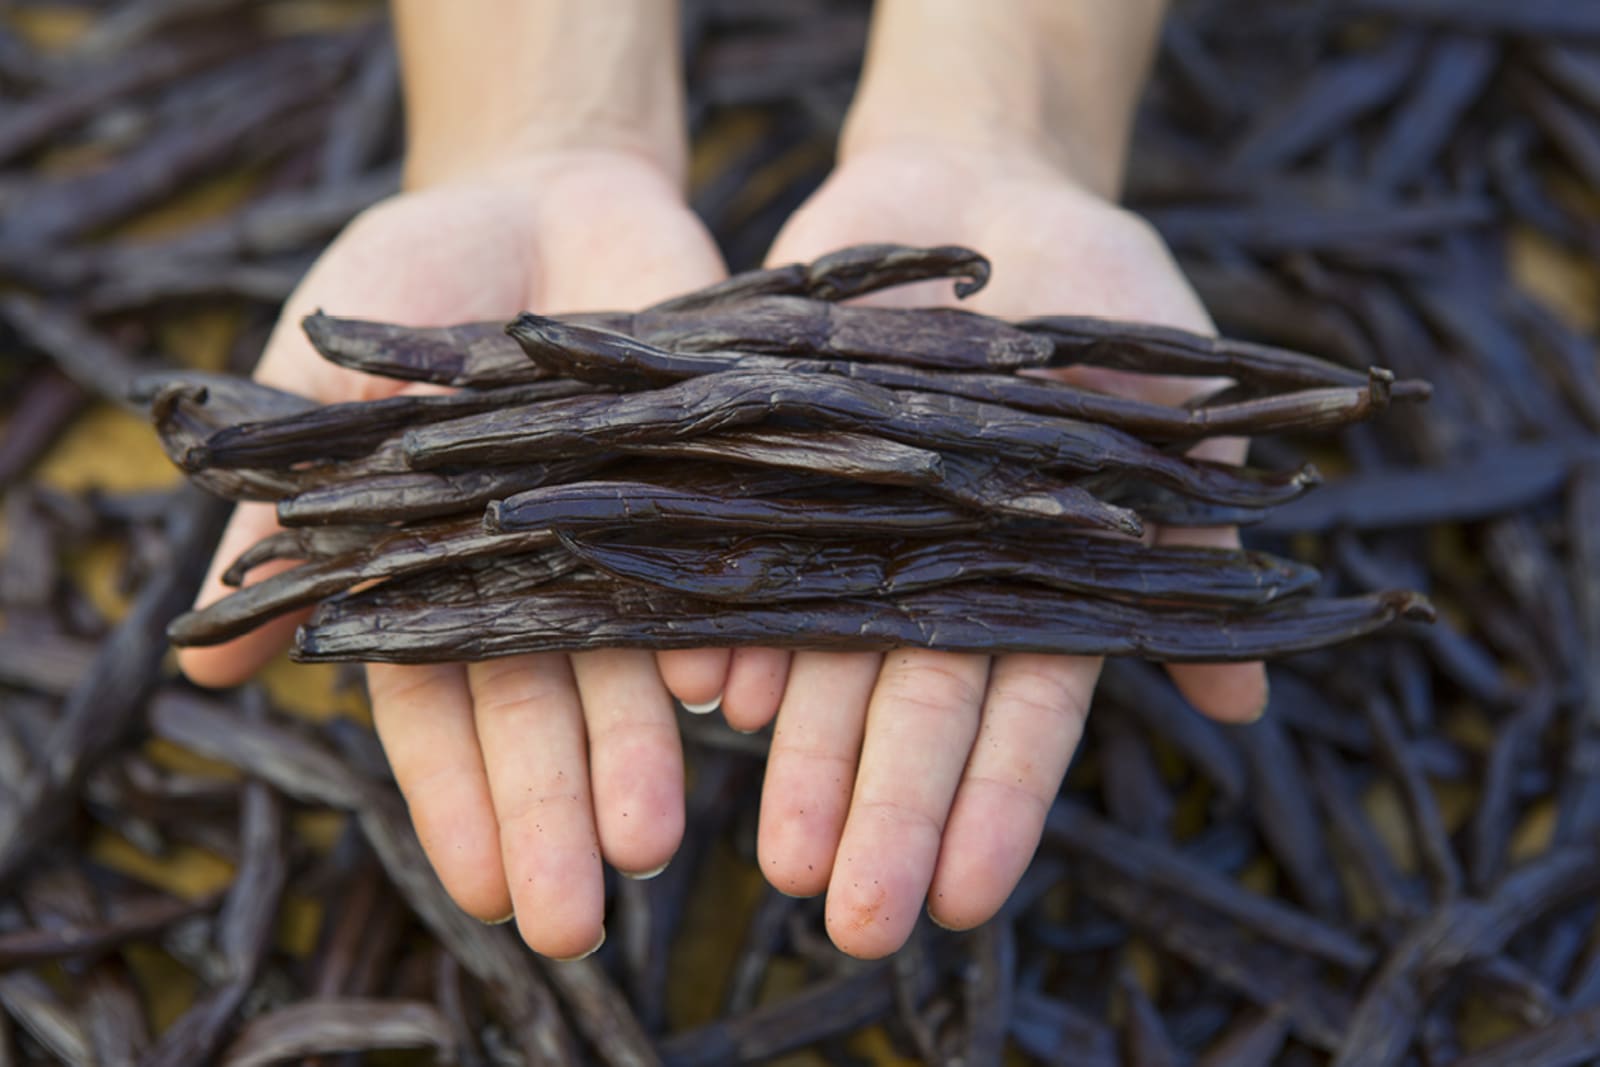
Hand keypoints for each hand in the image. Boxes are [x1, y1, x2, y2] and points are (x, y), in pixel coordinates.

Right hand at [180, 150, 728, 959]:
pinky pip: (717, 568)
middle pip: (542, 709)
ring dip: (642, 753)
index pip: (437, 709)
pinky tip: (731, 698)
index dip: (459, 800)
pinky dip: (726, 633)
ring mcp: (623, 536)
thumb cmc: (413, 282)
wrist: (545, 191)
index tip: (483, 889)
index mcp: (435, 572)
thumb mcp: (326, 381)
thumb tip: (207, 669)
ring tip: (656, 842)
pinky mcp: (703, 486)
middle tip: (579, 915)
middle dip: (554, 810)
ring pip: (630, 663)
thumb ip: (282, 510)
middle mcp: (536, 575)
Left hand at [657, 144, 1268, 957]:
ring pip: (824, 661)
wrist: (976, 187)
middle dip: (888, 812)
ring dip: (797, 756)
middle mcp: (939, 576)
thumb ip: (1191, 532)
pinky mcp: (773, 476)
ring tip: (769, 851)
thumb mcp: (1170, 397)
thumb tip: (1241, 704)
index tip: (970, 897)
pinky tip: (702, 693)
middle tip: (854, 917)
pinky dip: (723, 626)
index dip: (999, 802)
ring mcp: (855, 531)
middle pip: (914, 707)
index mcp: (1040, 579)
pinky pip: (743, 563)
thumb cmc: (1102, 291)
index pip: (1026, 709)